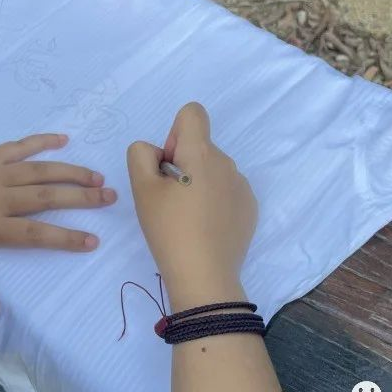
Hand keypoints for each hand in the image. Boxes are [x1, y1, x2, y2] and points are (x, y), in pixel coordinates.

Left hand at [0, 133, 115, 316]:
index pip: (35, 234)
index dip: (65, 237)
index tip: (92, 240)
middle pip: (47, 197)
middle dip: (81, 197)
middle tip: (111, 198)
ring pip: (40, 171)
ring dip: (71, 172)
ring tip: (98, 175)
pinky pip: (20, 146)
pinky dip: (42, 141)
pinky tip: (63, 140)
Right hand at [126, 102, 256, 310]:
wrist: (205, 277)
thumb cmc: (169, 230)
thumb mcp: (142, 190)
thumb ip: (141, 155)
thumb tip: (159, 153)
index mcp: (201, 153)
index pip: (192, 113)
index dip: (174, 133)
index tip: (168, 166)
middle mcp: (226, 163)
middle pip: (199, 146)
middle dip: (181, 164)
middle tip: (169, 201)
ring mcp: (242, 186)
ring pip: (212, 170)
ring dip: (197, 183)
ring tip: (187, 219)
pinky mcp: (249, 208)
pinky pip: (226, 190)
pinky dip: (213, 201)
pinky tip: (205, 228)